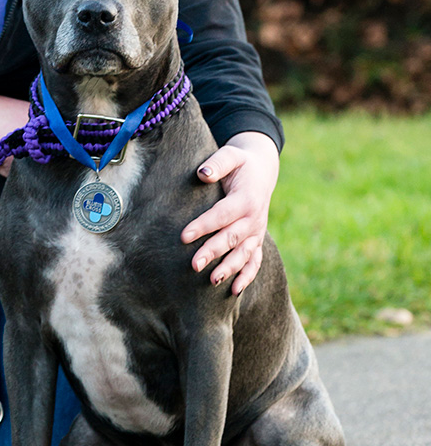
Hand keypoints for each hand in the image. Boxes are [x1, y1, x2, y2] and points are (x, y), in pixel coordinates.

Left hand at [181, 131, 279, 295]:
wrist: (262, 170)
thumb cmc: (240, 163)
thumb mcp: (232, 155)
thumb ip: (217, 163)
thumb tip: (203, 174)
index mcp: (246, 198)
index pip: (222, 214)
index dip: (203, 226)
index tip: (184, 236)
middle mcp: (254, 218)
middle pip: (231, 238)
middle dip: (213, 252)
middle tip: (194, 265)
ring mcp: (257, 232)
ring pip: (244, 254)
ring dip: (230, 268)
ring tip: (212, 281)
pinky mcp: (257, 240)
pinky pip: (255, 261)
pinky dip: (247, 276)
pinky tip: (234, 290)